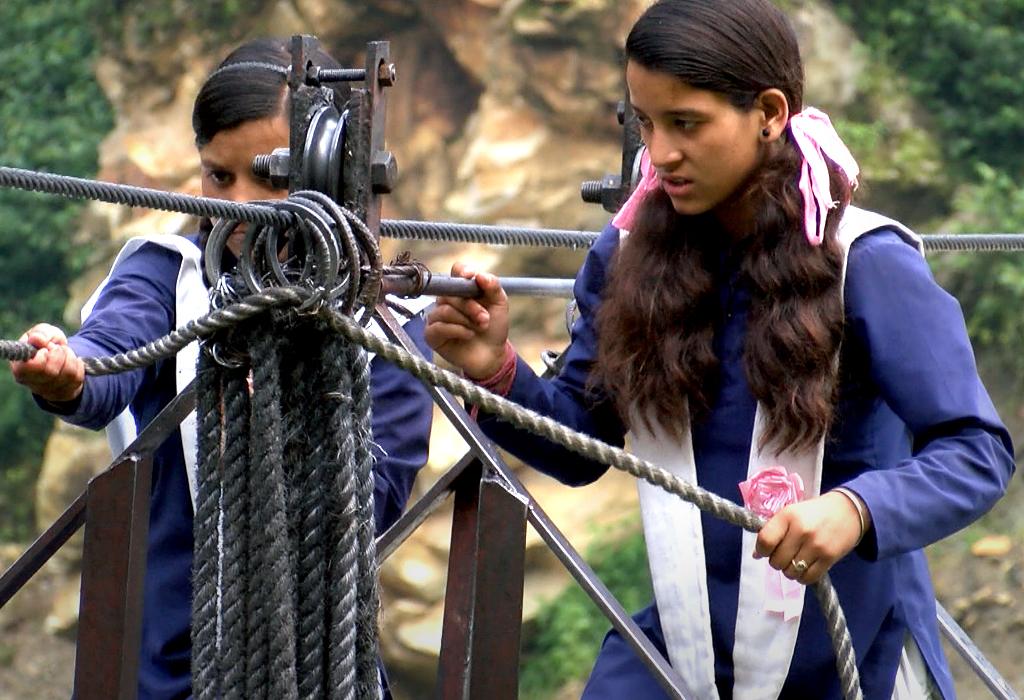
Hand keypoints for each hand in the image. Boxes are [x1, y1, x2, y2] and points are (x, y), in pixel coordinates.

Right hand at [10, 323, 85, 402]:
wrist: (62, 356)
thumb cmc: (48, 343)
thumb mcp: (44, 332)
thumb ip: (40, 333)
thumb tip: (37, 339)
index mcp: (20, 367)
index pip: (26, 369)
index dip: (40, 358)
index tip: (46, 350)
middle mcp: (32, 382)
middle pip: (50, 372)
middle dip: (59, 354)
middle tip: (57, 348)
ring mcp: (48, 390)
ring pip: (67, 374)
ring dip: (70, 357)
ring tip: (65, 352)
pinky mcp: (64, 392)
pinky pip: (77, 378)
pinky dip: (78, 365)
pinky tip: (72, 361)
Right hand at [425, 262, 509, 379]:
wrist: (492, 354)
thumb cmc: (494, 328)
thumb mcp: (500, 304)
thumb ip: (493, 286)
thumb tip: (479, 275)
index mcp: (463, 289)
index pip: (456, 270)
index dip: (462, 272)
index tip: (471, 278)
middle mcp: (447, 300)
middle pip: (451, 293)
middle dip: (471, 307)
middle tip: (485, 319)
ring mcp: (437, 317)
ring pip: (445, 310)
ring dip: (467, 321)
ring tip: (479, 329)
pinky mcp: (431, 334)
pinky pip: (440, 327)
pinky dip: (458, 331)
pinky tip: (468, 335)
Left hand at [753, 491, 866, 584]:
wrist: (848, 511)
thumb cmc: (814, 512)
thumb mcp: (791, 513)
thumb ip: (774, 531)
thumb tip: (756, 554)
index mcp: (788, 516)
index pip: (765, 541)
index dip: (761, 550)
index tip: (765, 551)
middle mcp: (801, 531)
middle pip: (776, 561)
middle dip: (776, 561)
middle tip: (784, 554)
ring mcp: (816, 546)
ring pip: (791, 572)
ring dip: (790, 570)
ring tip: (795, 560)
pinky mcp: (829, 558)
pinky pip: (808, 578)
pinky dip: (803, 577)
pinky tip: (805, 567)